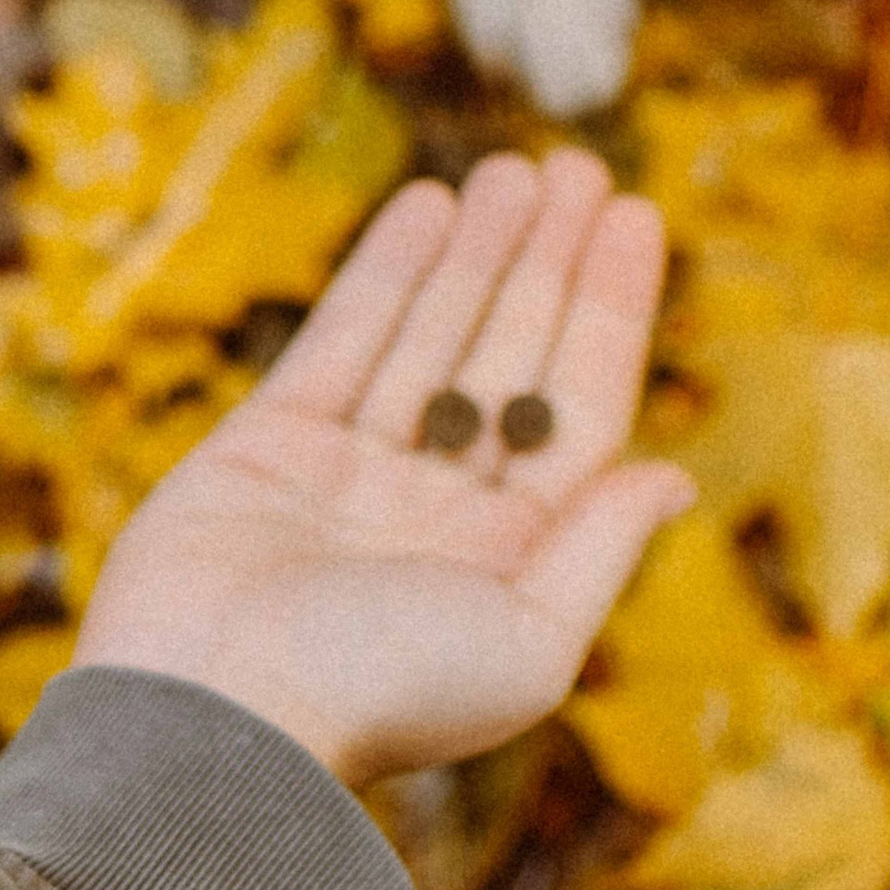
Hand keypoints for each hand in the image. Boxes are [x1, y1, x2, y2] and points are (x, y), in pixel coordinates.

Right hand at [72, 151, 692, 790]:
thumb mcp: (530, 642)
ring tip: (513, 167)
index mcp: (511, 559)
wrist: (213, 722)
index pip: (577, 408)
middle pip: (511, 357)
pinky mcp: (273, 446)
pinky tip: (431, 205)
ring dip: (478, 252)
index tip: (632, 217)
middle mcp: (440, 511)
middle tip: (576, 166)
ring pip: (434, 336)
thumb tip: (675, 475)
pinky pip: (345, 341)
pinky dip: (388, 273)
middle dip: (547, 262)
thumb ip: (599, 548)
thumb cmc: (381, 695)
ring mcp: (355, 474)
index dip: (609, 310)